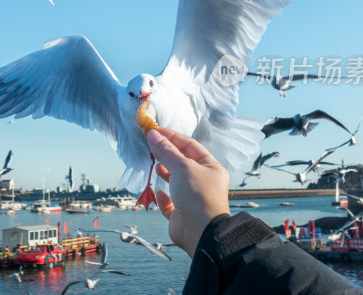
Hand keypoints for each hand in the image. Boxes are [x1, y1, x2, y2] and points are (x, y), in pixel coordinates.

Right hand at [147, 127, 229, 257]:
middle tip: (151, 146)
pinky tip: (158, 192)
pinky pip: (170, 202)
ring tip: (155, 164)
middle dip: (167, 153)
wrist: (201, 232)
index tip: (154, 131)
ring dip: (165, 172)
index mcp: (211, 168)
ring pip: (176, 181)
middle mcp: (203, 182)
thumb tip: (152, 134)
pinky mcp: (182, 214)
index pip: (190, 146)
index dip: (172, 137)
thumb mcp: (182, 167)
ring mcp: (193, 198)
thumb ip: (166, 151)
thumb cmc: (198, 195)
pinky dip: (163, 197)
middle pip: (183, 162)